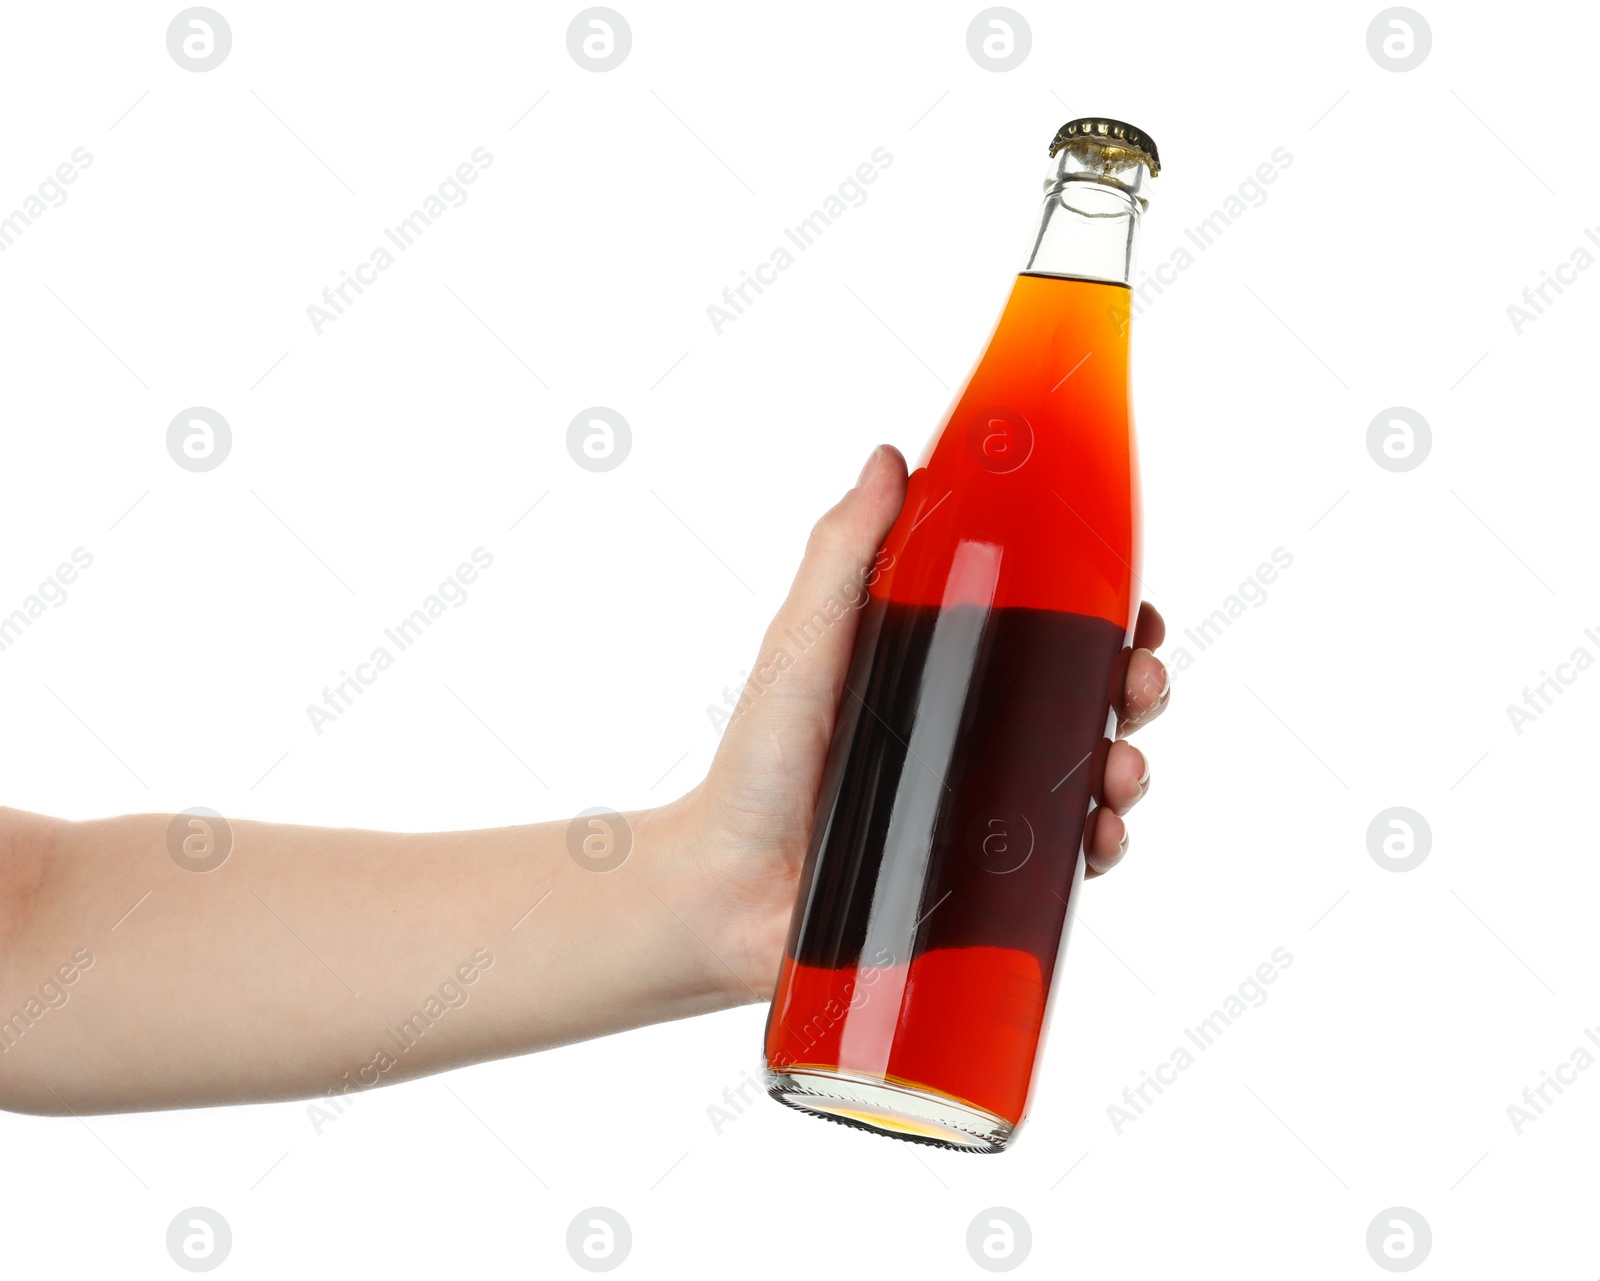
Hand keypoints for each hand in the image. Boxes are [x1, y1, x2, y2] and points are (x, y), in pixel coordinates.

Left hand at [661, 445, 1170, 1000]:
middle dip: (1132, 684)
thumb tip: (890, 460)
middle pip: (1083, 695)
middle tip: (1140, 682)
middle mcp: (968, 730)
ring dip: (1127, 763)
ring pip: (1087, 772)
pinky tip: (1098, 836)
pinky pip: (1062, 857)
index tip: (1132, 606)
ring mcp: (979, 803)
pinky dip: (1099, 843)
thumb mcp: (803, 642)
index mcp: (936, 665)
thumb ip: (844, 554)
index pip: (1041, 626)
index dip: (1099, 613)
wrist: (728, 891)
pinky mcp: (981, 876)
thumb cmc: (756, 765)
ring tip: (1121, 770)